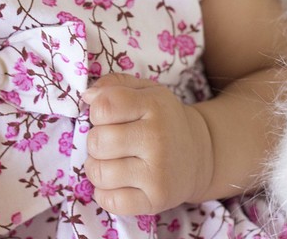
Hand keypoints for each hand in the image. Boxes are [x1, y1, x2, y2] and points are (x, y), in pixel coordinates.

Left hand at [82, 73, 213, 215]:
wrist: (199, 155)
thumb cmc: (162, 120)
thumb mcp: (145, 91)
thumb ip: (113, 85)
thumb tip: (87, 97)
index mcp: (155, 105)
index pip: (104, 106)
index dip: (97, 111)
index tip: (108, 117)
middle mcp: (157, 139)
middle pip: (97, 141)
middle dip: (96, 141)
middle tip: (111, 143)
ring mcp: (158, 173)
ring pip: (99, 173)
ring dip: (97, 168)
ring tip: (113, 162)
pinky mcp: (155, 201)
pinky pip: (110, 201)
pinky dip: (105, 194)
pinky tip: (118, 183)